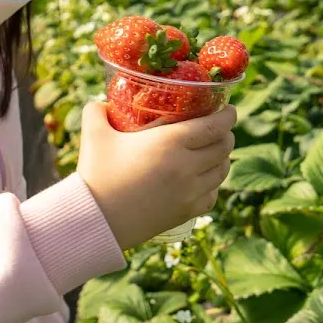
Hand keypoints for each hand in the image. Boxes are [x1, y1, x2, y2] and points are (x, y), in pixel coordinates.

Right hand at [77, 102, 235, 250]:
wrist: (97, 220)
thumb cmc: (96, 174)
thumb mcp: (93, 134)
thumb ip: (97, 111)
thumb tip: (102, 103)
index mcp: (170, 142)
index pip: (215, 126)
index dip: (228, 115)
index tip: (228, 109)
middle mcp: (187, 166)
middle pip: (223, 147)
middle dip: (226, 134)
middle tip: (220, 128)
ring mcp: (189, 192)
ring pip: (221, 171)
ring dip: (222, 158)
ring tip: (215, 152)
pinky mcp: (185, 212)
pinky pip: (212, 195)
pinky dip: (213, 184)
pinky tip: (204, 180)